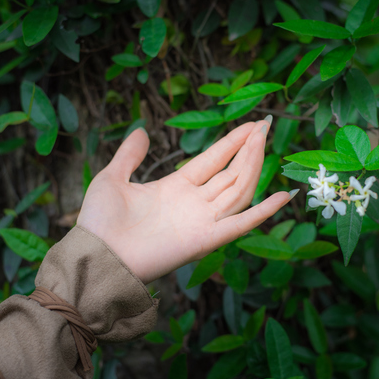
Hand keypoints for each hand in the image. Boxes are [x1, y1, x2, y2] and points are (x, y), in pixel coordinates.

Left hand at [76, 120, 294, 283]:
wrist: (95, 254)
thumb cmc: (100, 221)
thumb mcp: (113, 177)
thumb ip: (130, 155)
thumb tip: (142, 130)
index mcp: (176, 187)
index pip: (213, 160)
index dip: (232, 142)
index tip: (252, 124)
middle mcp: (194, 203)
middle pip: (230, 172)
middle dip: (248, 148)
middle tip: (265, 124)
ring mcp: (202, 221)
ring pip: (238, 189)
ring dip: (253, 165)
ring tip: (265, 141)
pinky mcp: (206, 240)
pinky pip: (241, 224)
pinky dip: (263, 212)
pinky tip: (283, 195)